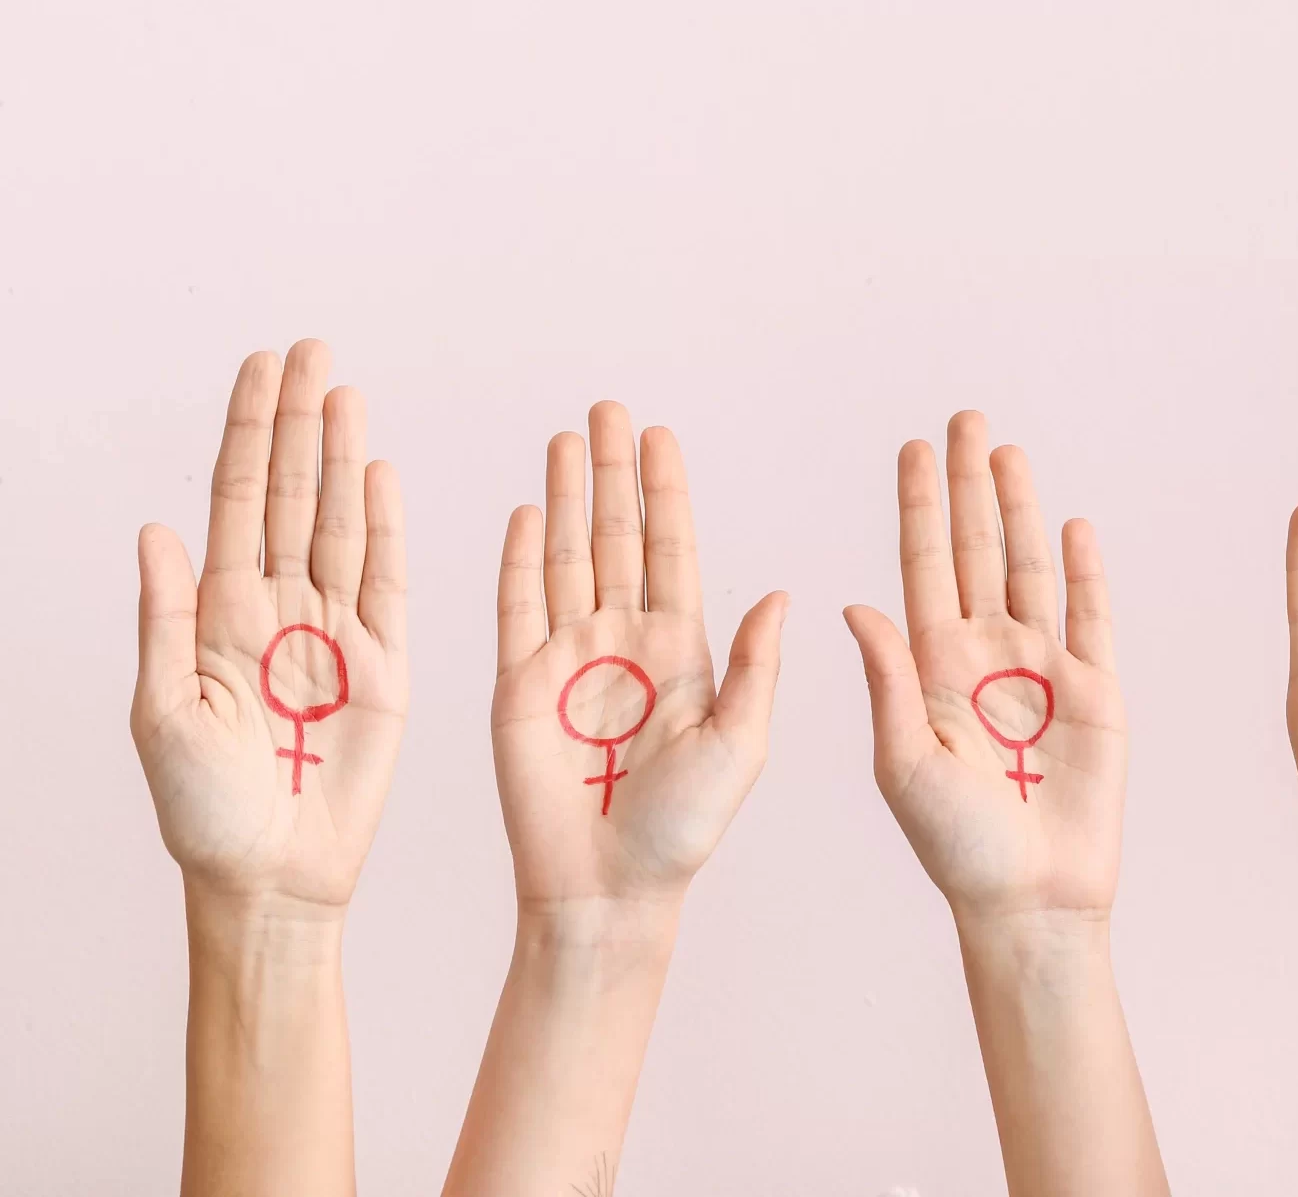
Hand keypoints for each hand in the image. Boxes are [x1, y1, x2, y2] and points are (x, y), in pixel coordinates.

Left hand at [133, 341, 407, 910]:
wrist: (269, 881)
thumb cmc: (201, 815)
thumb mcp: (159, 716)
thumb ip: (163, 620)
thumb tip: (155, 531)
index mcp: (216, 614)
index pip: (236, 500)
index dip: (248, 431)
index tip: (258, 367)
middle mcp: (276, 609)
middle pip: (293, 494)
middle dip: (298, 419)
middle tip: (309, 349)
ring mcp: (334, 633)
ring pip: (341, 523)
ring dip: (342, 455)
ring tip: (344, 390)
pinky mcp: (385, 666)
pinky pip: (389, 581)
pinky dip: (389, 525)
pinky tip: (380, 471)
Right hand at [489, 402, 786, 908]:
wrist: (610, 887)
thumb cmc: (682, 831)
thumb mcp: (742, 744)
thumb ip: (756, 668)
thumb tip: (781, 593)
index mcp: (680, 651)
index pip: (670, 549)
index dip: (664, 491)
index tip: (659, 435)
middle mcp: (622, 643)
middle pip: (616, 536)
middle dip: (613, 473)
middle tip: (609, 409)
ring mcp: (567, 659)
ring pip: (566, 557)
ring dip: (567, 497)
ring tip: (566, 439)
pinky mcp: (517, 685)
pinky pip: (517, 607)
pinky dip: (520, 559)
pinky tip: (528, 511)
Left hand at [844, 411, 1122, 922]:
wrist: (1028, 899)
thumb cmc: (955, 846)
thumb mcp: (902, 760)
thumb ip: (888, 679)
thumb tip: (853, 604)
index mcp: (932, 667)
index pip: (923, 565)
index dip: (919, 506)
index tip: (912, 448)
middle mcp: (986, 656)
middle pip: (976, 548)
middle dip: (970, 484)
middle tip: (964, 420)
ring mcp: (1043, 669)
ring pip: (1031, 568)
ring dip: (1021, 509)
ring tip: (1008, 452)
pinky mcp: (1097, 692)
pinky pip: (1091, 616)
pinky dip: (1084, 569)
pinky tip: (1072, 523)